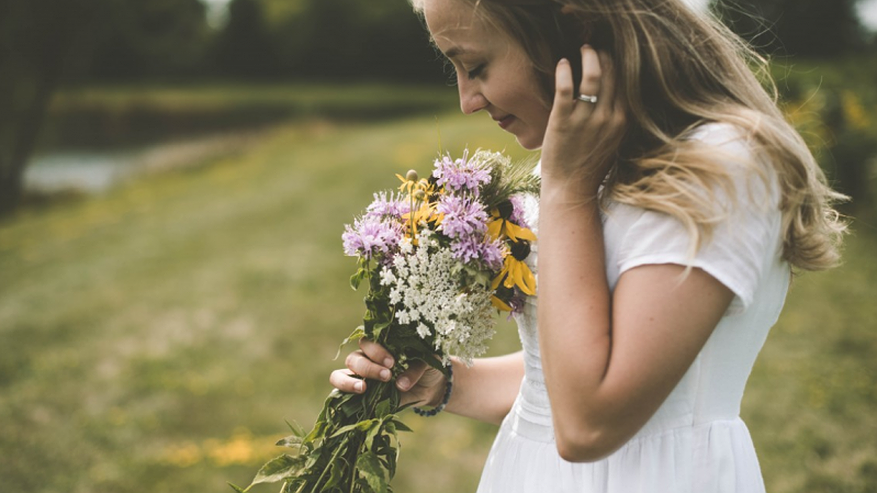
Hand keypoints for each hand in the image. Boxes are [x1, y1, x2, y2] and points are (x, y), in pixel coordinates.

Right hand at [329, 338, 446, 407]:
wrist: (432, 386)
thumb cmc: (428, 366)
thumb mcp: (428, 362)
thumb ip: (415, 369)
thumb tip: (400, 384)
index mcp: (381, 344)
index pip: (367, 342)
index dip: (376, 351)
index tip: (392, 362)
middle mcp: (366, 359)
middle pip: (354, 359)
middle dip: (368, 368)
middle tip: (387, 376)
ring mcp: (360, 377)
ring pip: (340, 374)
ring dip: (349, 381)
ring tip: (363, 388)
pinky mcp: (360, 395)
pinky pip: (342, 394)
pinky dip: (345, 394)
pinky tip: (357, 398)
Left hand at [541, 45, 626, 196]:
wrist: (571, 190)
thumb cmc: (588, 167)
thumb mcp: (612, 142)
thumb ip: (616, 120)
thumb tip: (617, 99)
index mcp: (622, 121)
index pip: (625, 83)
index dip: (618, 64)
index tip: (610, 55)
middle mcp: (607, 117)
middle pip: (612, 74)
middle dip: (605, 55)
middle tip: (595, 48)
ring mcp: (585, 119)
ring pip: (592, 75)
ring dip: (588, 56)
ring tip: (582, 49)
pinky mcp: (563, 121)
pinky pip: (566, 87)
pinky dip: (564, 71)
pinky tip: (562, 63)